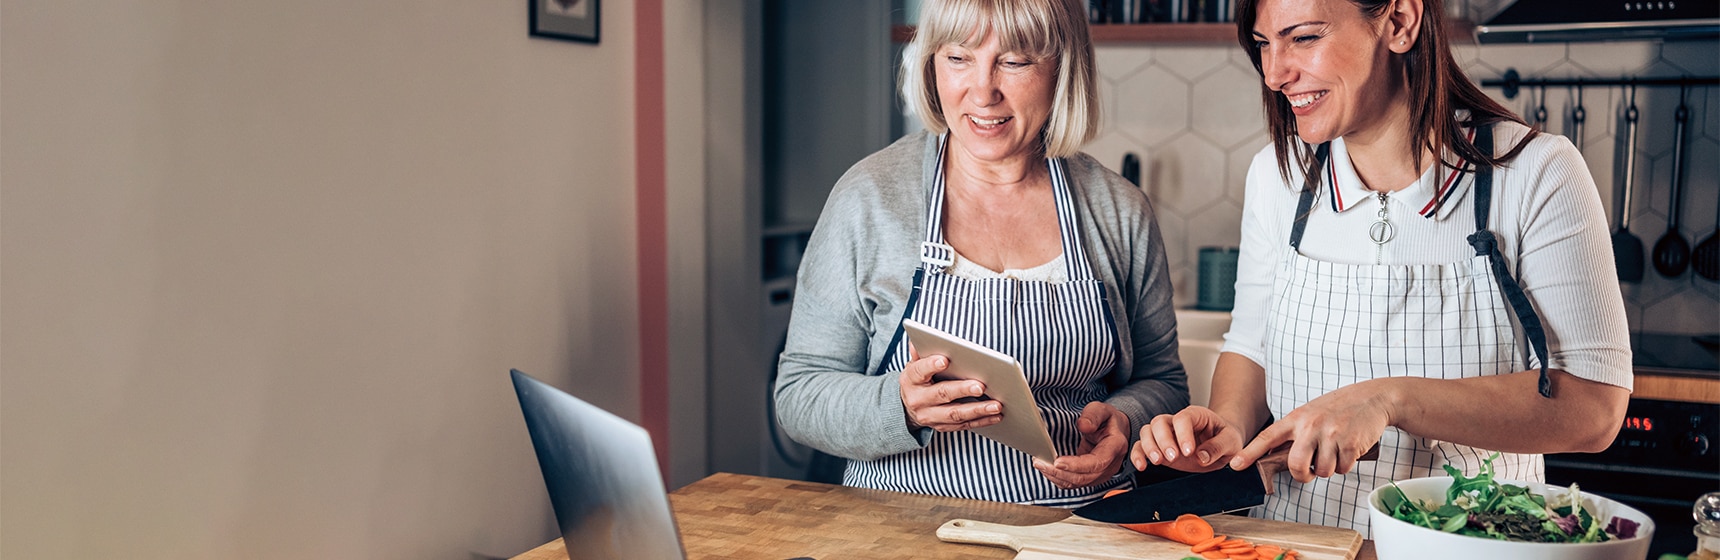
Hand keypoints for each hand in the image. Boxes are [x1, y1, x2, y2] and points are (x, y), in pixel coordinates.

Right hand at [899, 343, 1002, 431]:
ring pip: (955, 414)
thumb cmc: (918, 380)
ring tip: (996, 405)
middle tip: (981, 386)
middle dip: (962, 390)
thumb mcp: (914, 365)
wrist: (908, 408)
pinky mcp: (942, 427)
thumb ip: (920, 353)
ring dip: (977, 410)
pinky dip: (982, 421)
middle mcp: (918, 400)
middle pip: (942, 394)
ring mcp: (930, 416)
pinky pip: (964, 425)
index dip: (931, 365)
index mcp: (911, 380)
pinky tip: (996, 415)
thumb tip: (918, 340)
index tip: (945, 360)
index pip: (920, 371)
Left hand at [1034, 402, 1127, 488]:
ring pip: (1078, 483)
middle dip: (1060, 473)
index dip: (1076, 465)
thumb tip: (1083, 425)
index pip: (1096, 462)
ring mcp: (1102, 473)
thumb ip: (1093, 415)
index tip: (1057, 462)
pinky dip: (1060, 479)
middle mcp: (1110, 465)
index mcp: (1115, 447)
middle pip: (1085, 477)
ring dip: (1057, 477)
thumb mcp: (1102, 410)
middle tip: (1040, 463)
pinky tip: (1048, 470)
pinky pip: (1075, 484)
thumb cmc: (1108, 420)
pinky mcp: (1092, 477)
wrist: (1116, 431)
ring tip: (1040, 465)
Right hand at [1131, 406, 1245, 472]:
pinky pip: (1141, 446)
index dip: (1182, 434)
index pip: (1182, 419)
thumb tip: (1201, 457)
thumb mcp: (1231, 441)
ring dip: (1149, 447)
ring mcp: (1166, 434)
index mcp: (1195, 415)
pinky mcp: (1159, 447)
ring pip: (1147, 431)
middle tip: (1173, 458)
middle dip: (1163, 440)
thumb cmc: (1226, 438)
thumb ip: (1218, 447)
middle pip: (1160, 422)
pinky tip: (1142, 466)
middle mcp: (1177, 422)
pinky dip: (1138, 455)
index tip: (1188, 452)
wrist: (1222, 446)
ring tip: (1157, 461)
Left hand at [1230, 380, 1389, 482]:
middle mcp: (1311, 426)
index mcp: (1297, 418)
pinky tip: (1348, 449)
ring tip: (1335, 450)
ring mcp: (1330, 434)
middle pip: (1296, 465)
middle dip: (1302, 475)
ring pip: (1321, 472)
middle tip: (1308, 471)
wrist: (1372, 397)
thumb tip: (1276, 456)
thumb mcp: (1310, 413)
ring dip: (1329, 468)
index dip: (1250, 453)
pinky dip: (1346, 465)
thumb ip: (1294, 432)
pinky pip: (1342, 469)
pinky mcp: (1350, 444)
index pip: (1267, 436)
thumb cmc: (1338, 407)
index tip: (1236, 465)